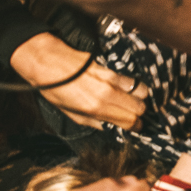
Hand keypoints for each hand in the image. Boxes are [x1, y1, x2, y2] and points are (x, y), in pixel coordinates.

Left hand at [9, 32, 147, 129]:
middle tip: (133, 114)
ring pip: (142, 92)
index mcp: (97, 108)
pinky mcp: (111, 69)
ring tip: (132, 101)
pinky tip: (127, 89)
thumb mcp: (72, 114)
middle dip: (139, 113)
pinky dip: (134, 87)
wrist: (48, 63)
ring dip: (139, 98)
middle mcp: (108, 94)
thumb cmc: (55, 91)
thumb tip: (113, 127)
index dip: (136, 126)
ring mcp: (111, 80)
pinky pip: (132, 80)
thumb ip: (95, 122)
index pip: (130, 120)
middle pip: (140, 107)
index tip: (135, 126)